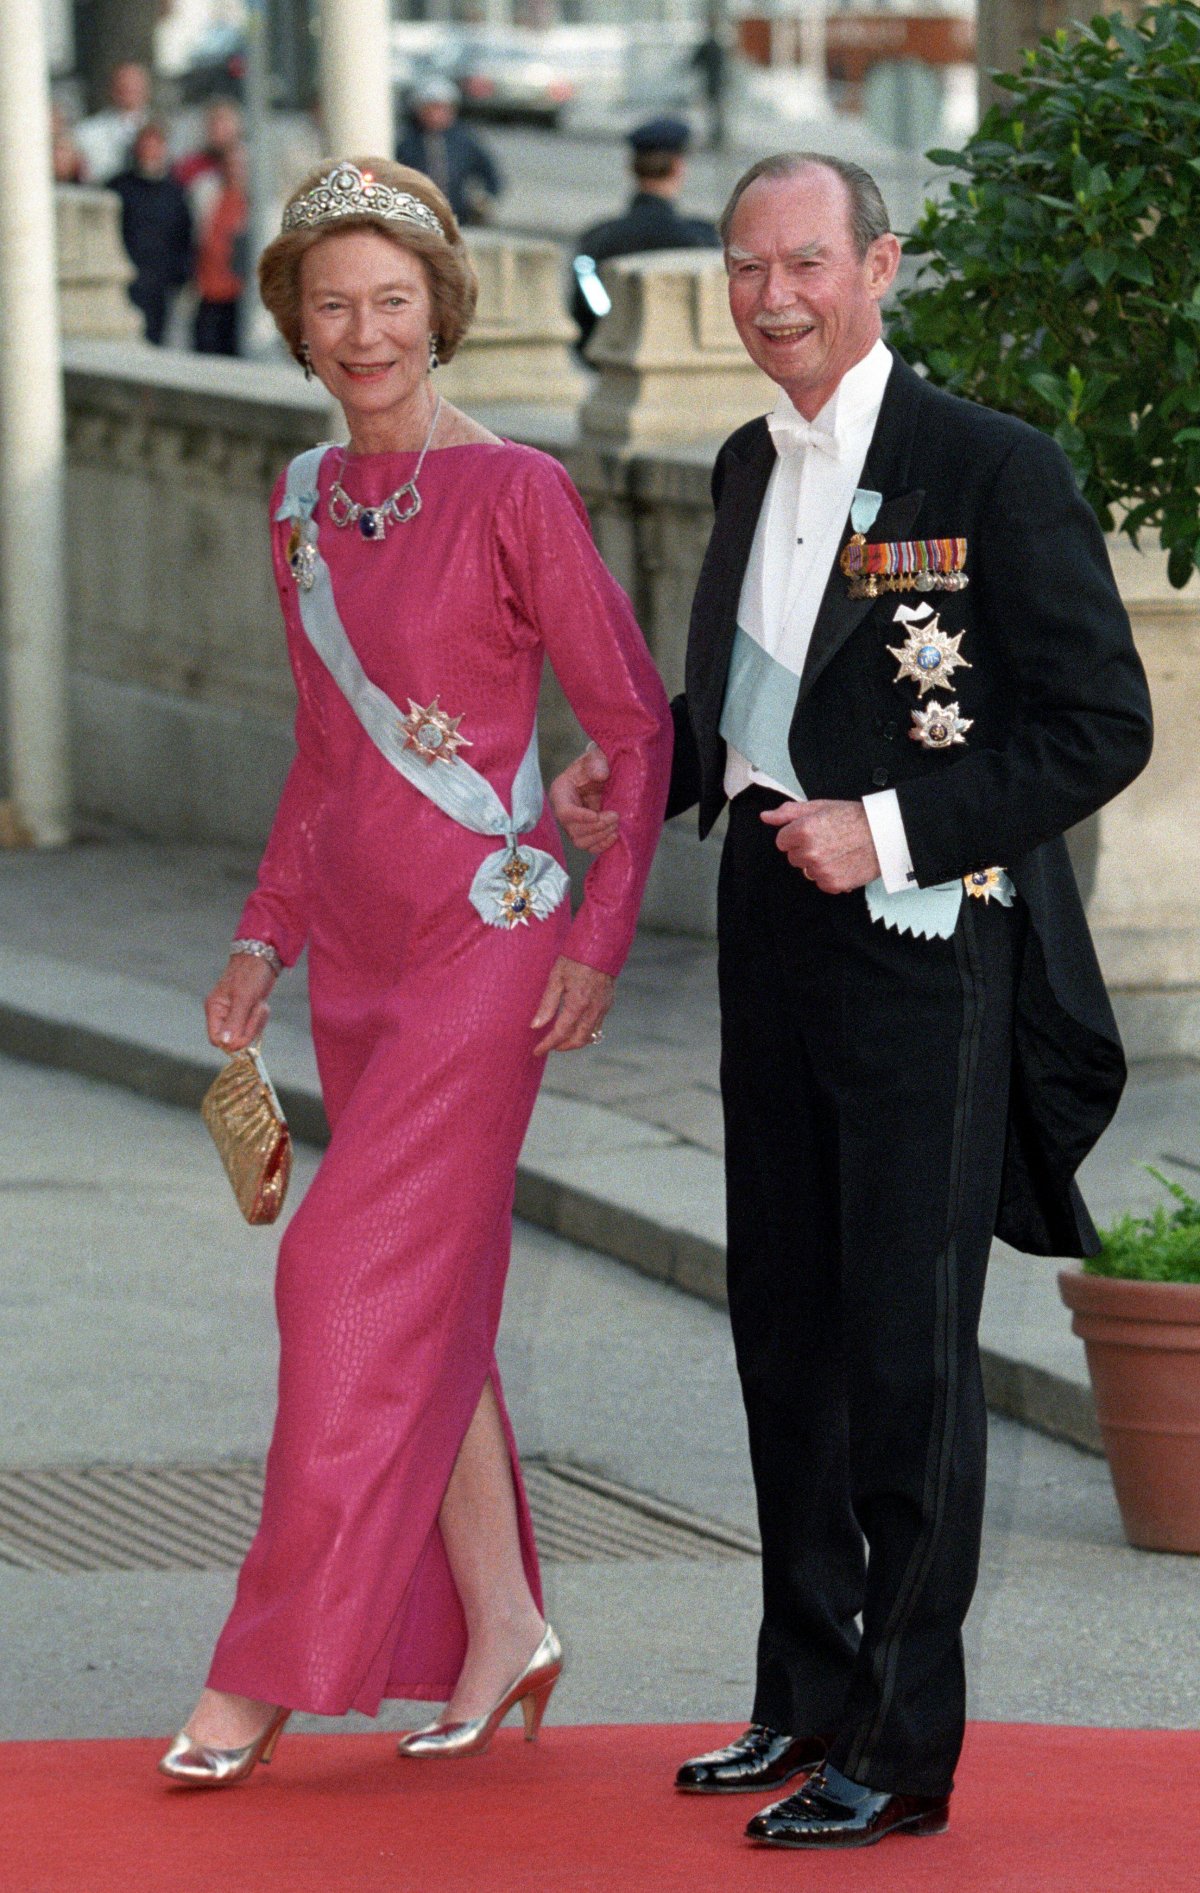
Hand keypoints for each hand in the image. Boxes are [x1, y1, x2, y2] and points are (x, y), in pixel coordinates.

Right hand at [205, 954, 275, 1050]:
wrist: (263, 958)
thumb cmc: (250, 973)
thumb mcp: (244, 997)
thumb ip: (234, 1021)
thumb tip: (225, 1043)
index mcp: (214, 1009)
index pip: (215, 1039)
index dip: (230, 1042)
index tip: (246, 1034)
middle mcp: (222, 1014)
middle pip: (233, 1038)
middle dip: (249, 1027)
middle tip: (257, 1009)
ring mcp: (234, 1014)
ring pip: (245, 1033)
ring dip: (256, 1021)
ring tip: (259, 1003)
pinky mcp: (246, 1013)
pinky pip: (253, 1026)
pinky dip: (260, 1018)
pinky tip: (262, 1004)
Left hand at [531, 955, 614, 1055]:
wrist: (602, 945)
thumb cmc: (576, 958)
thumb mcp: (556, 978)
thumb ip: (547, 1004)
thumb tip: (536, 1026)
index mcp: (577, 1004)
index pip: (561, 1033)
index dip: (547, 1045)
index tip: (537, 1051)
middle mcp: (593, 1010)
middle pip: (577, 1040)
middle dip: (562, 1047)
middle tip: (548, 1045)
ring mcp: (603, 1008)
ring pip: (589, 1036)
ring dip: (574, 1041)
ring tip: (559, 1037)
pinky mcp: (608, 1004)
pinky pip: (596, 1026)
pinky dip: (584, 1031)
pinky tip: (574, 1024)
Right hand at [549, 744, 617, 855]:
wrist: (600, 774)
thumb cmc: (595, 764)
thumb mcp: (595, 757)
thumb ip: (597, 762)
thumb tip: (601, 775)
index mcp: (560, 792)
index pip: (564, 811)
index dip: (580, 817)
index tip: (597, 815)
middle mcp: (563, 811)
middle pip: (573, 830)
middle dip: (596, 826)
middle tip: (615, 816)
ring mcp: (573, 824)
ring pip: (580, 842)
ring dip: (600, 836)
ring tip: (616, 825)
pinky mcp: (584, 833)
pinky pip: (590, 847)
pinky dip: (602, 845)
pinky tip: (614, 835)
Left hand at [760, 799, 880, 893]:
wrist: (886, 834)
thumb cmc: (854, 817)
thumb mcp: (820, 806)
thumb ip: (788, 812)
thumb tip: (765, 817)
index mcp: (803, 830)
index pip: (782, 841)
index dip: (796, 835)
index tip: (814, 832)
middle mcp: (809, 852)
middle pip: (793, 857)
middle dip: (806, 850)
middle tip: (829, 840)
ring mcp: (821, 870)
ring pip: (807, 871)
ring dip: (818, 864)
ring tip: (839, 851)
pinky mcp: (833, 884)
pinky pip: (821, 883)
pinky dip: (831, 876)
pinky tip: (844, 863)